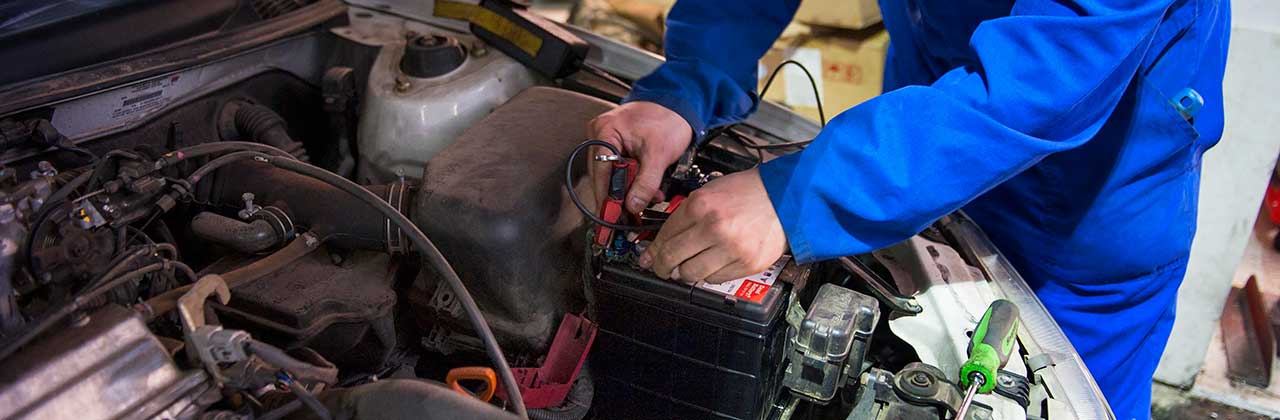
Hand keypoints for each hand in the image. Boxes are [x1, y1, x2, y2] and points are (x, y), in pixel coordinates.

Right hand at [587, 101, 691, 213]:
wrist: (680, 103)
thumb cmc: (669, 118)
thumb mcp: (659, 155)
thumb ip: (645, 183)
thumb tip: (632, 206)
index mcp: (604, 131)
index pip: (600, 172)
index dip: (606, 197)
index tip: (611, 216)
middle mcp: (599, 134)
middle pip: (604, 175)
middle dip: (621, 195)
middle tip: (632, 213)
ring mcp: (607, 138)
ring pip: (612, 174)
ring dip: (629, 189)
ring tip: (647, 197)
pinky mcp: (617, 144)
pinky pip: (620, 167)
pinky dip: (633, 179)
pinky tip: (646, 187)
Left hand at [638, 168, 787, 283]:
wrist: (785, 197)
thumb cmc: (747, 192)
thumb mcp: (710, 192)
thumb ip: (685, 215)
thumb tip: (662, 241)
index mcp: (701, 206)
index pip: (665, 236)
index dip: (653, 250)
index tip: (649, 257)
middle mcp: (714, 228)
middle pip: (673, 258)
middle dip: (662, 267)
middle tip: (661, 269)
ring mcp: (732, 248)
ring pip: (692, 274)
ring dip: (685, 273)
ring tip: (687, 268)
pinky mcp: (747, 264)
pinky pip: (715, 279)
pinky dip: (709, 274)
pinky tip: (712, 264)